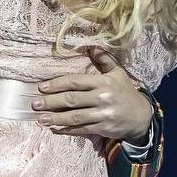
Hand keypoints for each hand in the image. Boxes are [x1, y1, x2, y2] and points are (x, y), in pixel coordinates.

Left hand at [31, 48, 153, 141]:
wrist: (142, 117)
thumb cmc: (126, 92)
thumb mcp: (118, 73)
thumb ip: (104, 60)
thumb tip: (91, 46)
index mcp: (103, 82)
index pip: (75, 82)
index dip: (57, 84)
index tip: (41, 87)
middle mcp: (102, 98)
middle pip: (72, 100)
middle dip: (51, 102)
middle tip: (34, 103)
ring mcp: (102, 115)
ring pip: (74, 117)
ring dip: (55, 118)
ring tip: (39, 118)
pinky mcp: (103, 129)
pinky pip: (81, 129)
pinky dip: (67, 130)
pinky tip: (54, 129)